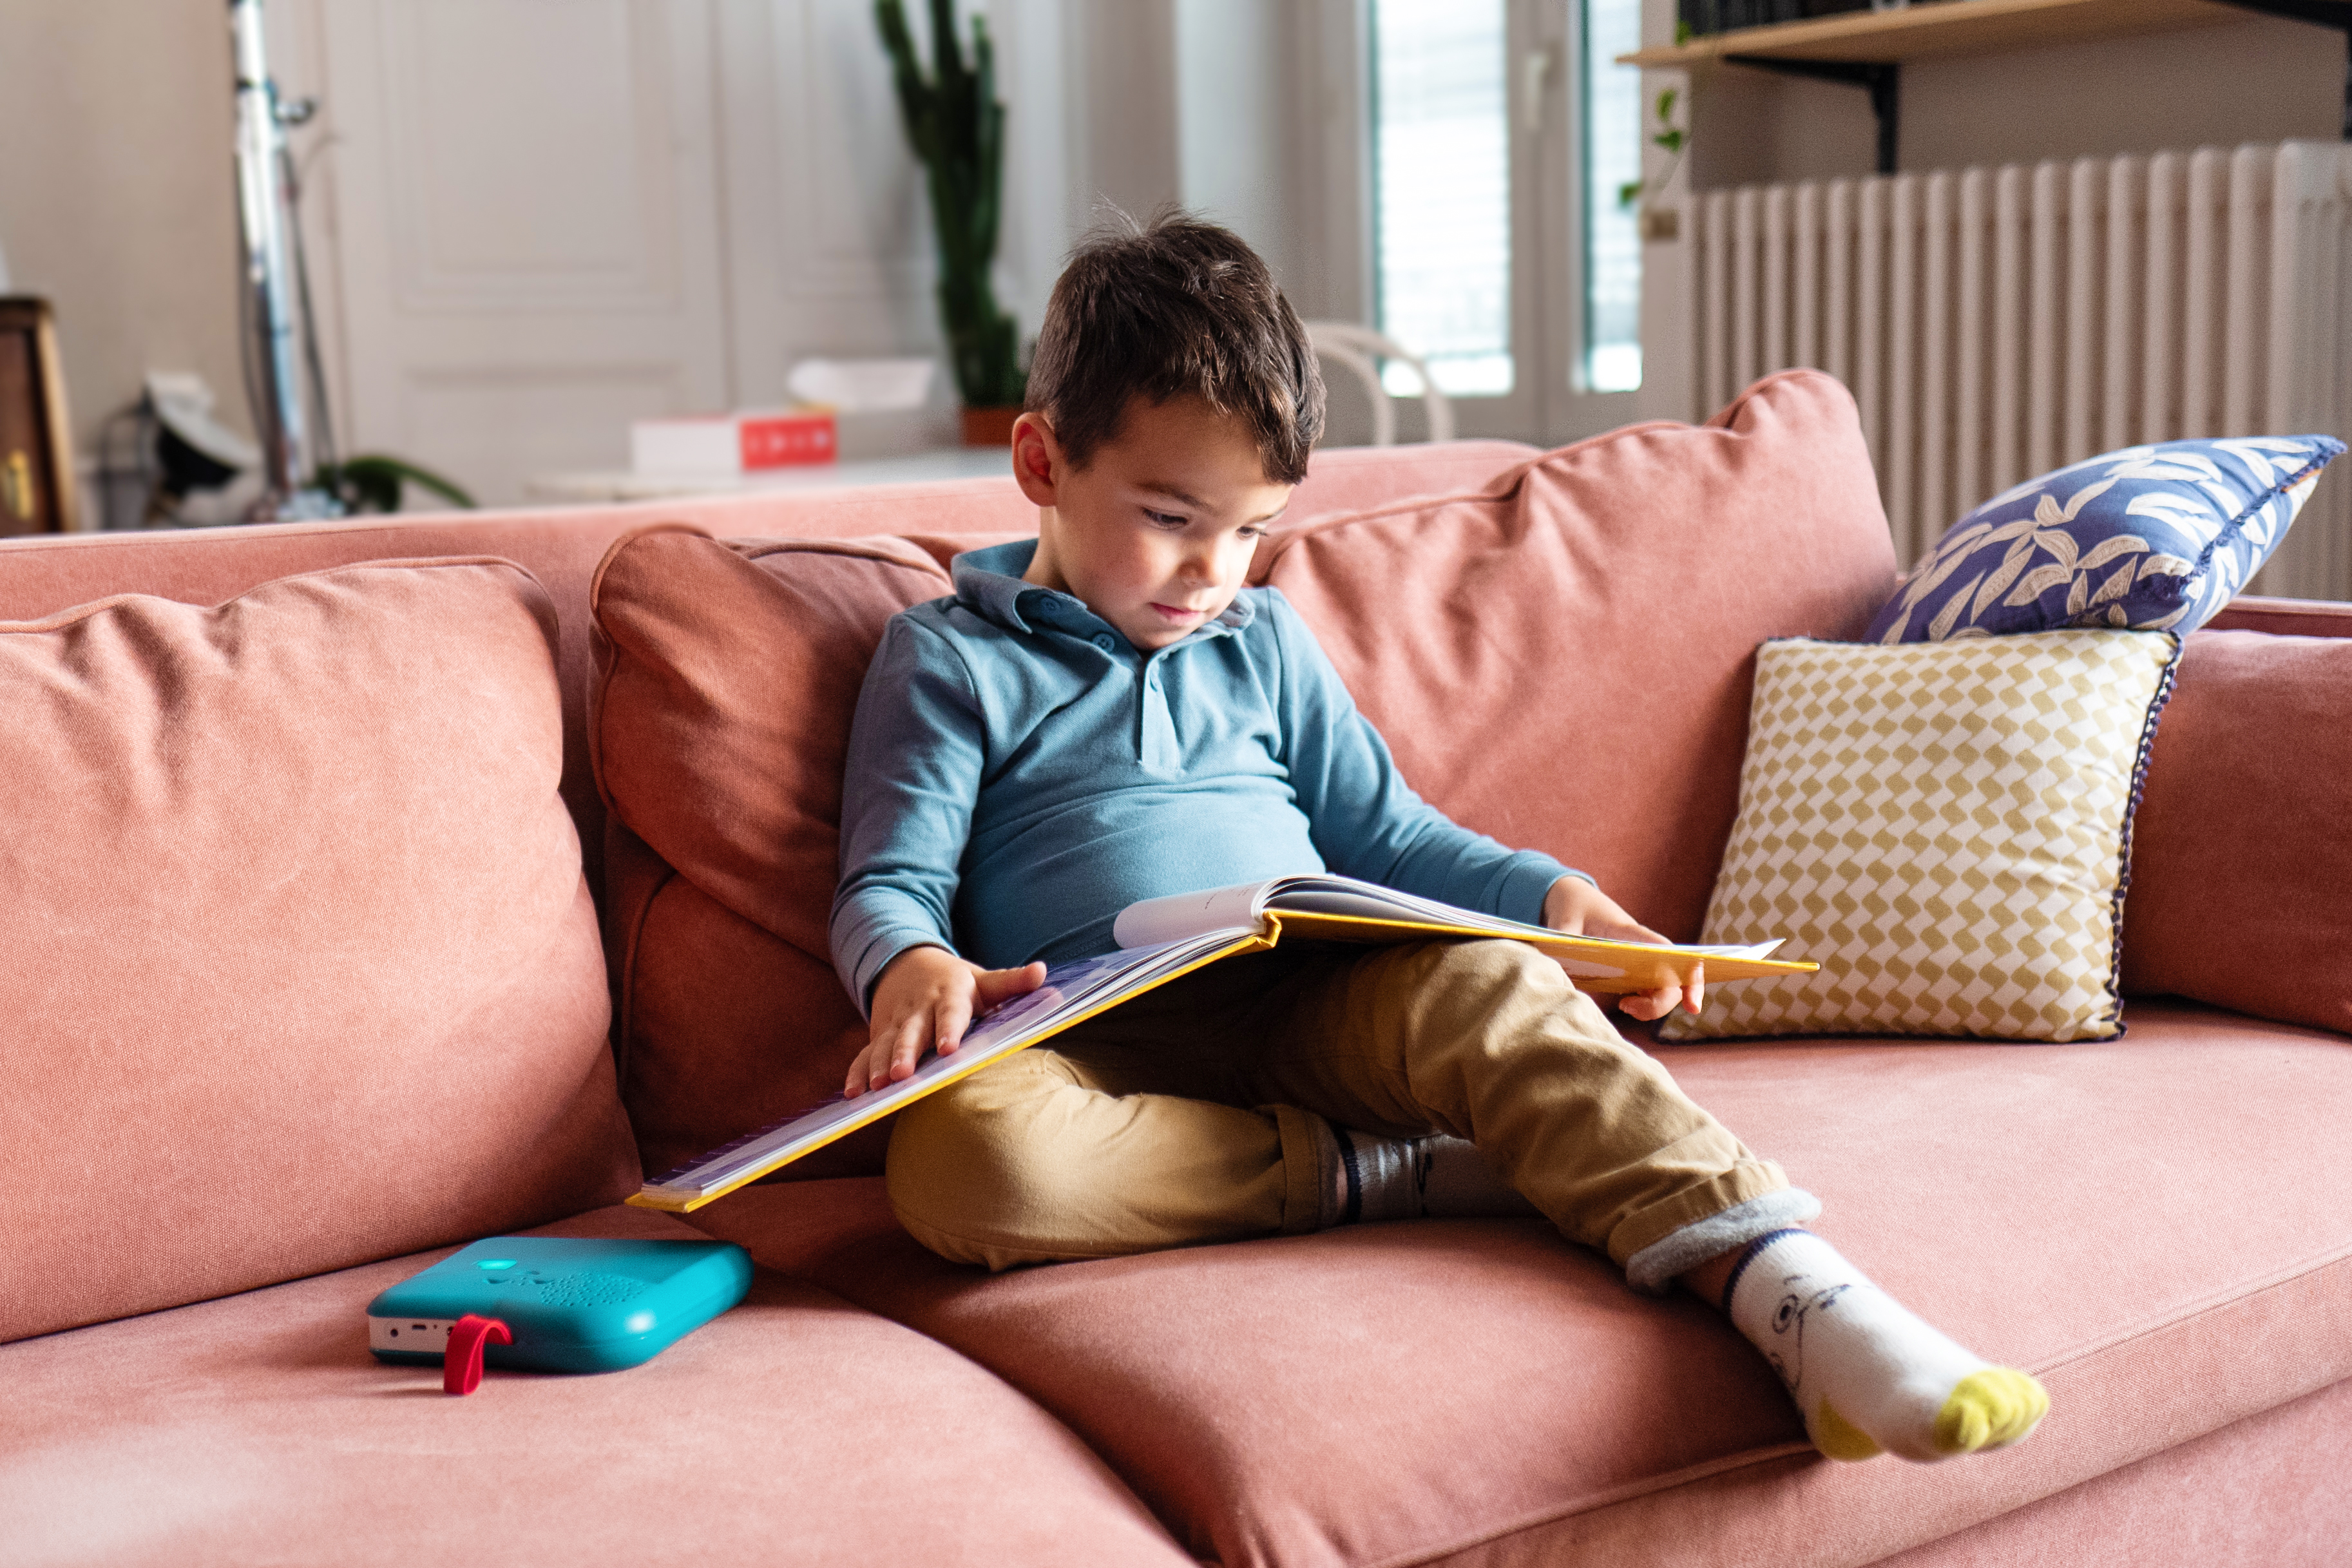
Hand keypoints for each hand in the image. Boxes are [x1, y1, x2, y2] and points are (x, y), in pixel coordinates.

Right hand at [846, 946, 1047, 1097]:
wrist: (907, 963)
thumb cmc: (955, 980)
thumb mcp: (982, 979)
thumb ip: (1011, 982)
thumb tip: (1042, 973)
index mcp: (949, 995)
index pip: (951, 1013)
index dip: (949, 1030)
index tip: (948, 1049)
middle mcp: (919, 1009)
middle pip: (912, 1032)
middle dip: (905, 1053)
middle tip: (902, 1075)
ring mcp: (896, 1023)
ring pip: (885, 1045)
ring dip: (879, 1065)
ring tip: (877, 1087)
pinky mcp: (879, 1034)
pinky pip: (866, 1054)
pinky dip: (857, 1072)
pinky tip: (852, 1093)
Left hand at [1541, 875, 1702, 1021]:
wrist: (1573, 899)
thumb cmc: (1574, 905)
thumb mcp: (1564, 918)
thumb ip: (1561, 937)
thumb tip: (1553, 962)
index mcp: (1633, 933)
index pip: (1671, 953)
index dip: (1690, 976)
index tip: (1691, 1004)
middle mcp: (1645, 950)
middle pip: (1672, 981)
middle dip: (1661, 1004)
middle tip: (1626, 1006)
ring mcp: (1641, 962)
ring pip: (1662, 990)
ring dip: (1651, 1006)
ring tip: (1623, 1005)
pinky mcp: (1630, 972)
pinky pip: (1648, 991)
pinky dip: (1645, 1004)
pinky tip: (1625, 1004)